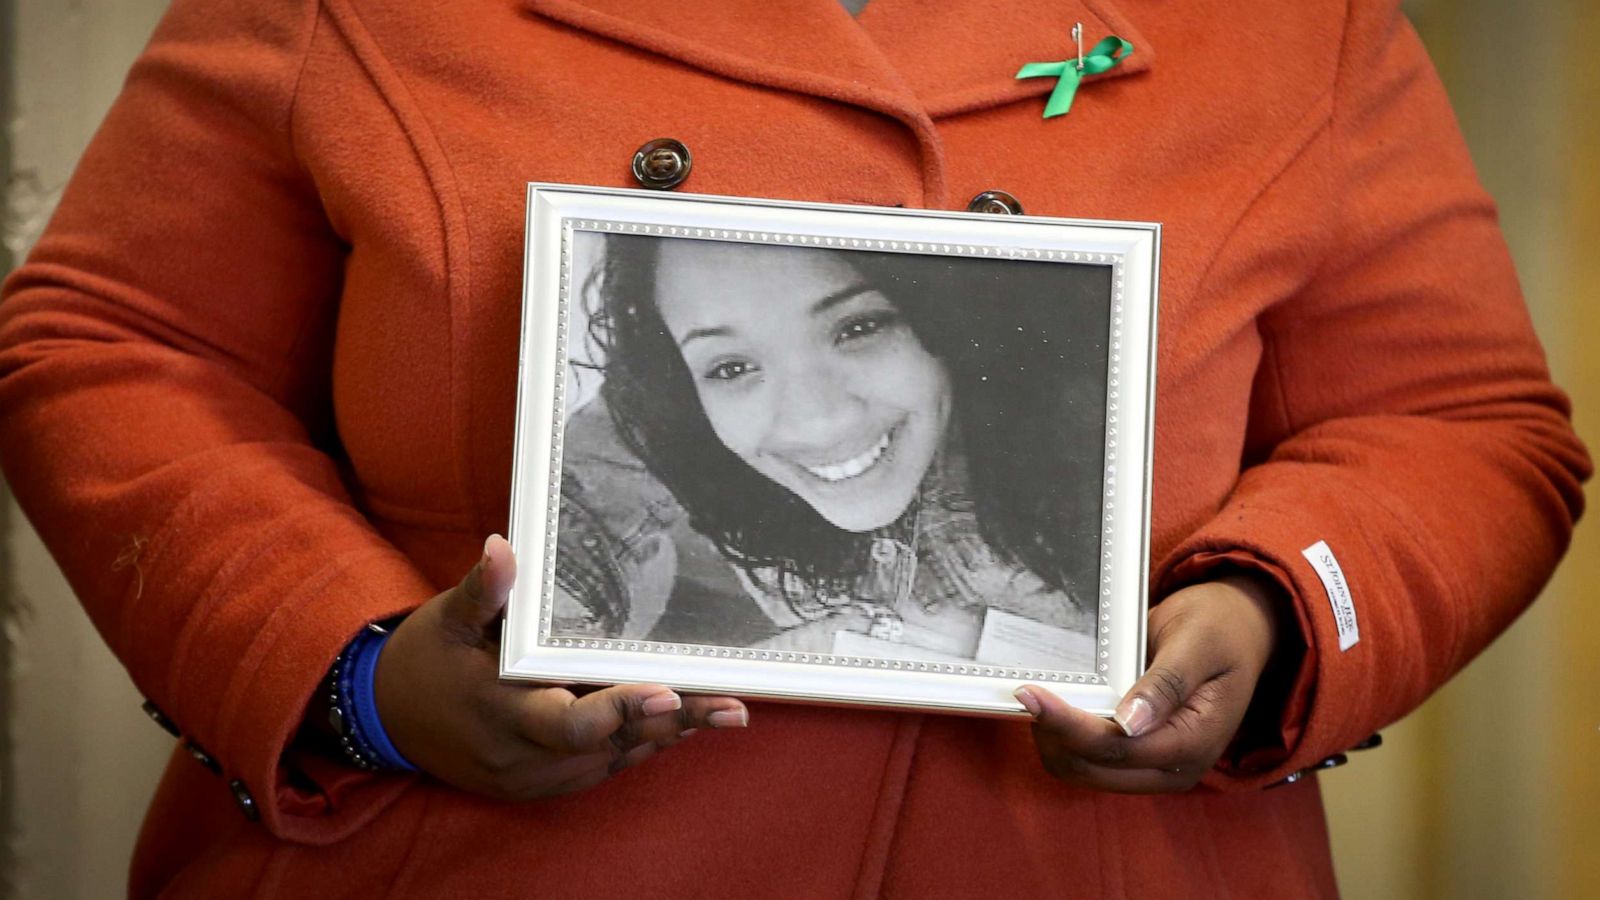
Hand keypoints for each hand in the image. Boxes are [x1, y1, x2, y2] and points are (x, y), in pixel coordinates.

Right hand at [375, 534, 749, 799]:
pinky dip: (640, 747)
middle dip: (674, 725)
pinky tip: (680, 726)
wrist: (388, 719)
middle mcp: (524, 756)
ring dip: (667, 738)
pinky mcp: (538, 786)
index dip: (622, 710)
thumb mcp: (447, 620)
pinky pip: (601, 770)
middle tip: (734, 707)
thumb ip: (482, 592)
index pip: (573, 723)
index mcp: (503, 712)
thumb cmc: (426, 659)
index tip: (669, 692)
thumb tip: (504, 549)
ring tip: (726, 713)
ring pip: (614, 761)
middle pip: (612, 746)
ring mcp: (533, 779)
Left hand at [1013, 573, 1280, 792]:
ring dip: (1055, 740)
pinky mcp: (1138, 760)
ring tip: (1039, 698)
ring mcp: (1155, 769)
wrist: (1237, 634)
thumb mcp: (1198, 644)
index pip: (1116, 748)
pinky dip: (1066, 739)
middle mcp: (1174, 769)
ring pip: (1083, 771)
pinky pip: (1090, 761)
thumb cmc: (1219, 631)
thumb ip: (1166, 684)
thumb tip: (1129, 723)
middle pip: (1092, 768)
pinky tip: (1056, 707)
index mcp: (1195, 742)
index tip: (1029, 694)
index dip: (1067, 724)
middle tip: (1027, 692)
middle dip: (1054, 735)